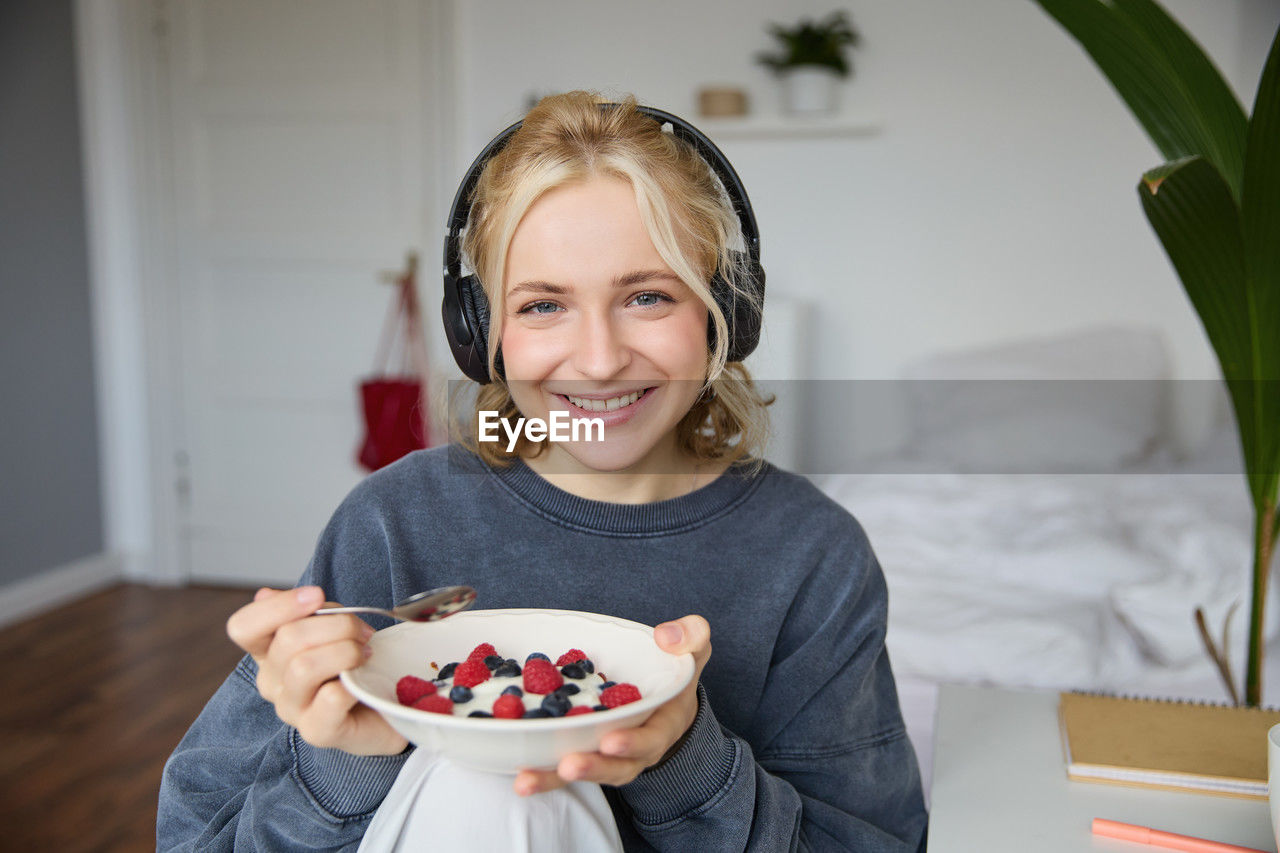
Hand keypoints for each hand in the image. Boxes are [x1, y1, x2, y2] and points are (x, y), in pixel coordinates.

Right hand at [225, 586, 407, 755]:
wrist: (387, 706)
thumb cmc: (357, 663)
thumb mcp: (332, 627)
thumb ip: (306, 611)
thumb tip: (265, 593)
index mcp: (268, 651)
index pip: (243, 627)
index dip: (277, 606)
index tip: (317, 596)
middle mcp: (272, 682)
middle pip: (287, 639)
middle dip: (336, 624)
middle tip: (363, 631)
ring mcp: (291, 710)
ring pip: (304, 667)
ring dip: (346, 651)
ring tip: (365, 654)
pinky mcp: (317, 732)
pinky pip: (330, 698)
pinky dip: (352, 683)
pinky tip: (363, 681)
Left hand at [513, 614, 710, 795]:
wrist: (663, 697)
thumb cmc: (674, 670)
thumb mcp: (693, 649)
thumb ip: (690, 636)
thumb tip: (666, 634)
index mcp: (662, 725)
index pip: (650, 739)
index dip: (633, 743)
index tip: (612, 741)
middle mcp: (634, 749)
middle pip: (614, 767)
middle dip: (592, 767)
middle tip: (568, 765)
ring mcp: (605, 755)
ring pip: (582, 772)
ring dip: (553, 778)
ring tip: (526, 780)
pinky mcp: (579, 749)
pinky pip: (560, 764)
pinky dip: (539, 769)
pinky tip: (515, 770)